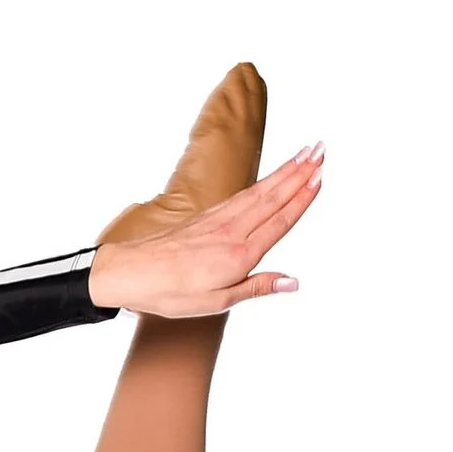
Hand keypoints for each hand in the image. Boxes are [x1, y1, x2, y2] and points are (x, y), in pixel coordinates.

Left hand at [89, 141, 323, 316]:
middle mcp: (232, 231)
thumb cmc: (169, 292)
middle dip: (300, 172)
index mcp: (238, 254)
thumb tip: (292, 281)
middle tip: (323, 149)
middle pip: (273, 196)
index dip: (302, 198)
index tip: (321, 176)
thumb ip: (256, 287)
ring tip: (305, 153)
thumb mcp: (216, 302)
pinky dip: (262, 182)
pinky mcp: (206, 217)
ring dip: (284, 171)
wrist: (129, 272)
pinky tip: (271, 176)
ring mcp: (218, 220)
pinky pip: (242, 195)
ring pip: (259, 191)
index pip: (279, 220)